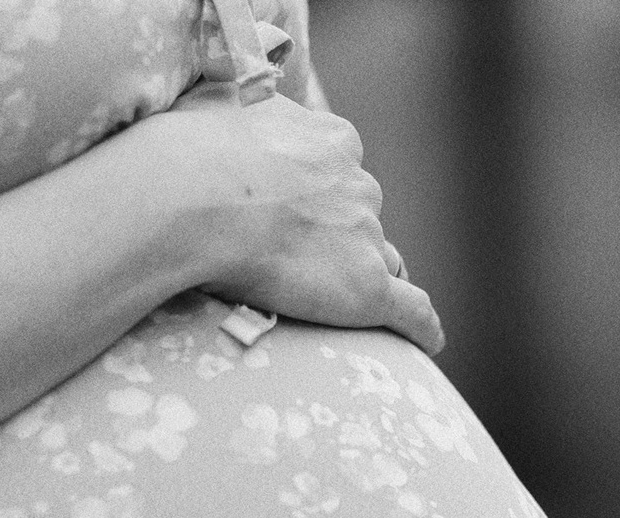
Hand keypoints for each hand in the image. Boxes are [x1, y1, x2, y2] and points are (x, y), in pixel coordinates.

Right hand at [148, 91, 443, 354]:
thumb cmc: (193, 149)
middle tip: (299, 260)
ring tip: (340, 301)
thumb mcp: (223, 99)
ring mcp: (366, 236)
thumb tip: (255, 74)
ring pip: (381, 260)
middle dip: (342, 235)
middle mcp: (358, 184)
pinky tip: (426, 342)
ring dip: (363, 276)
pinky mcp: (368, 288)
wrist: (192, 196)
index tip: (298, 210)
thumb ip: (248, 97)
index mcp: (332, 140)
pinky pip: (412, 311)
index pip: (343, 170)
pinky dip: (421, 327)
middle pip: (363, 216)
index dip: (323, 195)